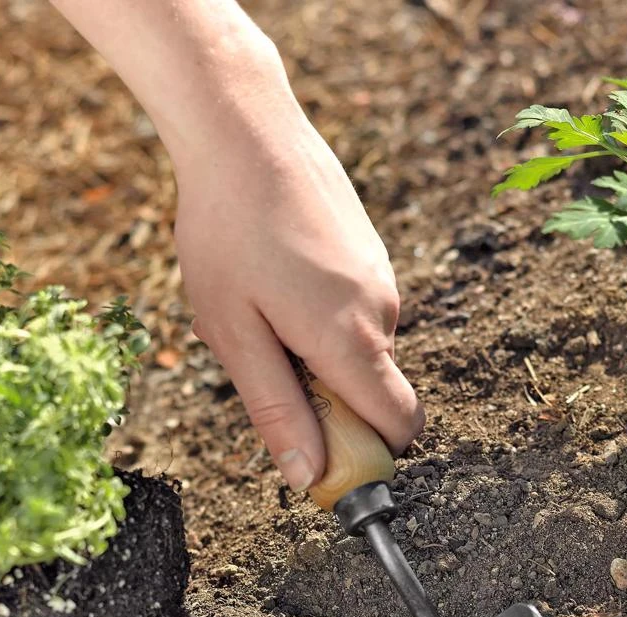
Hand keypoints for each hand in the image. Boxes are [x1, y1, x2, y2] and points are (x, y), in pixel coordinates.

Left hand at [172, 104, 424, 491]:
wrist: (244, 130)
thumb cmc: (227, 234)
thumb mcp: (235, 335)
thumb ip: (276, 411)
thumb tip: (308, 477)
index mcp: (351, 339)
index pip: (399, 425)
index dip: (369, 454)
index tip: (324, 456)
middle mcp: (383, 310)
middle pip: (376, 393)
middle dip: (328, 400)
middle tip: (265, 360)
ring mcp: (382, 277)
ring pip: (360, 352)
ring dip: (316, 355)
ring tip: (261, 308)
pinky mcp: (372, 254)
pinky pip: (354, 314)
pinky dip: (320, 319)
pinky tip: (275, 279)